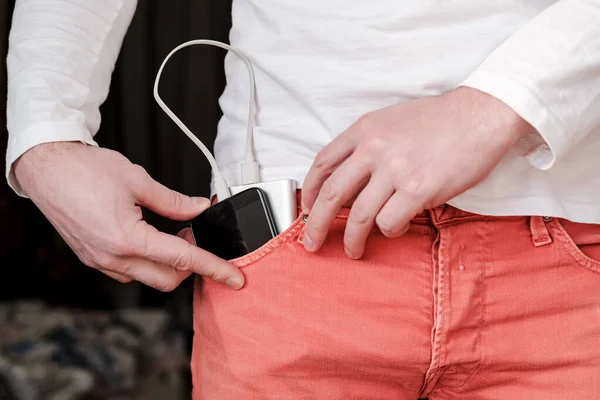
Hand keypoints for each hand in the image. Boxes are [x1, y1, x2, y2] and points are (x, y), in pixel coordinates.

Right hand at [14, 142, 244, 290]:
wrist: (45, 167)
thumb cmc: (84, 170)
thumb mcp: (138, 181)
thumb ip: (174, 202)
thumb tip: (198, 209)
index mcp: (127, 239)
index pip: (183, 259)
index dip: (214, 268)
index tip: (234, 277)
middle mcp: (112, 257)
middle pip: (168, 279)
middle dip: (191, 265)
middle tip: (195, 236)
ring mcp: (99, 261)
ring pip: (147, 278)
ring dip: (168, 263)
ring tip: (173, 232)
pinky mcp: (92, 257)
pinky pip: (128, 271)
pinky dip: (148, 260)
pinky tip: (150, 237)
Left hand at [301, 87, 531, 258]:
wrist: (481, 114)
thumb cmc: (440, 120)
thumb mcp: (392, 121)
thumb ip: (367, 146)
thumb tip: (350, 183)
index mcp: (365, 129)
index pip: (323, 164)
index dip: (311, 192)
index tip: (307, 208)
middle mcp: (374, 148)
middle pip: (332, 194)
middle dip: (316, 224)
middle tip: (311, 241)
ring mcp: (395, 170)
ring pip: (359, 216)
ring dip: (351, 239)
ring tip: (353, 249)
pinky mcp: (418, 189)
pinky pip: (390, 222)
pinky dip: (390, 230)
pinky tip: (398, 226)